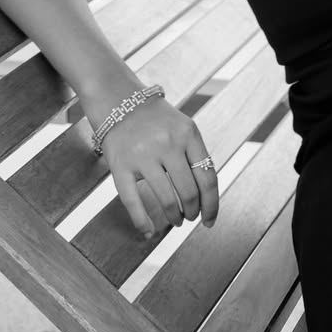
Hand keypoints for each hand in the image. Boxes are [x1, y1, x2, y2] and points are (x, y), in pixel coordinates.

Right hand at [94, 96, 219, 237]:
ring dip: (173, 217)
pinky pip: (133, 201)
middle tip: (190, 218)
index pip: (208, 178)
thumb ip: (196, 156)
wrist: (120, 100)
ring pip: (166, 199)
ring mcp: (143, 155)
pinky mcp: (120, 165)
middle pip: (189, 192)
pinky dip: (142, 222)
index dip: (212, 205)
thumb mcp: (184, 128)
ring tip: (175, 220)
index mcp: (188, 134)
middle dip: (192, 212)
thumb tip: (207, 196)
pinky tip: (148, 232)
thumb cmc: (157, 120)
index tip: (210, 220)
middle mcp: (168, 144)